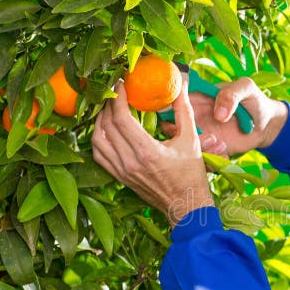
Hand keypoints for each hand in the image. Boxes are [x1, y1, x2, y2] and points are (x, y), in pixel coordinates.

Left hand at [91, 82, 212, 225]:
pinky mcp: (120, 177)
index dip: (118, 97)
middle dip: (108, 104)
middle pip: (107, 125)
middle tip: (115, 91)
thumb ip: (183, 111)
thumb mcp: (191, 140)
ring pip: (97, 140)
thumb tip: (181, 86)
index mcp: (147, 152)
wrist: (186, 206)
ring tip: (109, 108)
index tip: (121, 84)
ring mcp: (122, 171)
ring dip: (100, 120)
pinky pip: (99, 155)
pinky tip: (106, 129)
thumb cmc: (191, 175)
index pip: (121, 118)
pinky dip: (98, 139)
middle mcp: (130, 162)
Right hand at [160, 76, 288, 156]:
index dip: (168, 106)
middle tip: (206, 135)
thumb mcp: (246, 89)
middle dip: (181, 133)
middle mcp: (194, 117)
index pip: (173, 99)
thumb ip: (231, 94)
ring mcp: (200, 135)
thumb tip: (219, 113)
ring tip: (220, 143)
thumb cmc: (255, 101)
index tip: (175, 113)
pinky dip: (210, 158)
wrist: (267, 126)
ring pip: (184, 145)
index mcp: (198, 97)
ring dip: (199, 147)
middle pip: (172, 126)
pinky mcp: (209, 150)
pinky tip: (226, 153)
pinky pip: (201, 158)